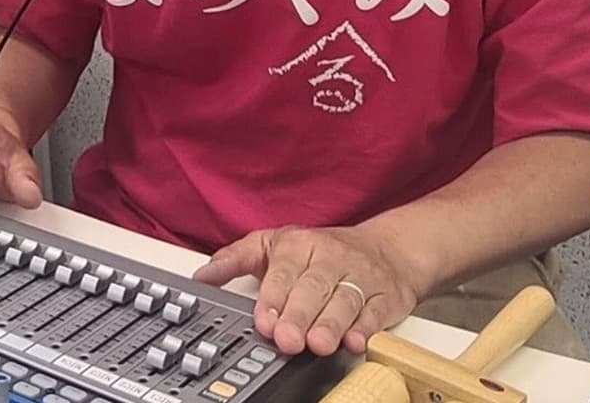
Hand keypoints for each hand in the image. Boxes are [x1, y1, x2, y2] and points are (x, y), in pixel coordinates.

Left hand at [192, 224, 421, 356]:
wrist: (386, 248)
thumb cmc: (321, 250)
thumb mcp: (274, 244)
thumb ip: (237, 258)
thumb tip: (202, 275)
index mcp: (300, 244)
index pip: (283, 271)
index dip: (273, 297)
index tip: (263, 321)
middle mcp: (331, 257)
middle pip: (313, 287)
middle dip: (298, 315)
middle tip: (286, 339)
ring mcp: (360, 276)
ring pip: (344, 300)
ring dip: (331, 324)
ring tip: (318, 344)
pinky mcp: (386, 296)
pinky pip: (376, 311)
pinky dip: (366, 327)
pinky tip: (354, 341)